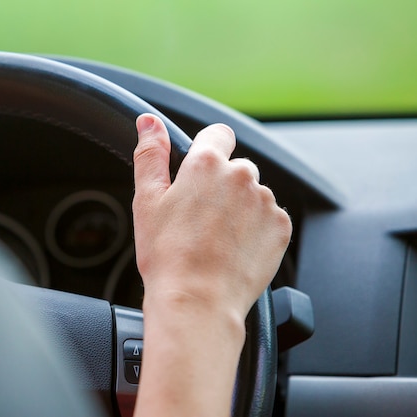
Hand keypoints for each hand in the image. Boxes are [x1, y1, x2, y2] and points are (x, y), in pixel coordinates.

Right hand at [131, 113, 291, 416]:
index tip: (199, 174)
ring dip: (239, 208)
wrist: (198, 302)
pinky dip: (256, 229)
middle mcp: (241, 175)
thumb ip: (150, 154)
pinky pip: (269, 218)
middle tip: (200, 219)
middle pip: (235, 168)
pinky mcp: (281, 227)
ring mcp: (265, 201)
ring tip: (216, 239)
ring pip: (252, 194)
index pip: (218, 134)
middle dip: (221, 186)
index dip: (207, 151)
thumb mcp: (147, 200)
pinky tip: (234, 249)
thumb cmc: (168, 256)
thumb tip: (149, 122)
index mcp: (206, 164)